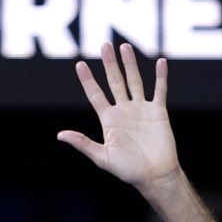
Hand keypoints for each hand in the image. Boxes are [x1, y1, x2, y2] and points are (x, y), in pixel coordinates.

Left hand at [58, 43, 179, 192]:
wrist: (154, 175)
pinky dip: (160, 77)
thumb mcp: (101, 157)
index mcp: (109, 120)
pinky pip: (159, 91)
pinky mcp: (158, 112)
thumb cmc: (127, 170)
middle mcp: (123, 111)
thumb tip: (60, 135)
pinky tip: (160, 62)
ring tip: (124, 47)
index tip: (80, 64)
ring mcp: (141, 110)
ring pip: (135, 81)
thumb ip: (83, 143)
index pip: (95, 95)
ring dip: (130, 64)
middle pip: (115, 82)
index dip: (88, 80)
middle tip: (104, 45)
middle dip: (109, 64)